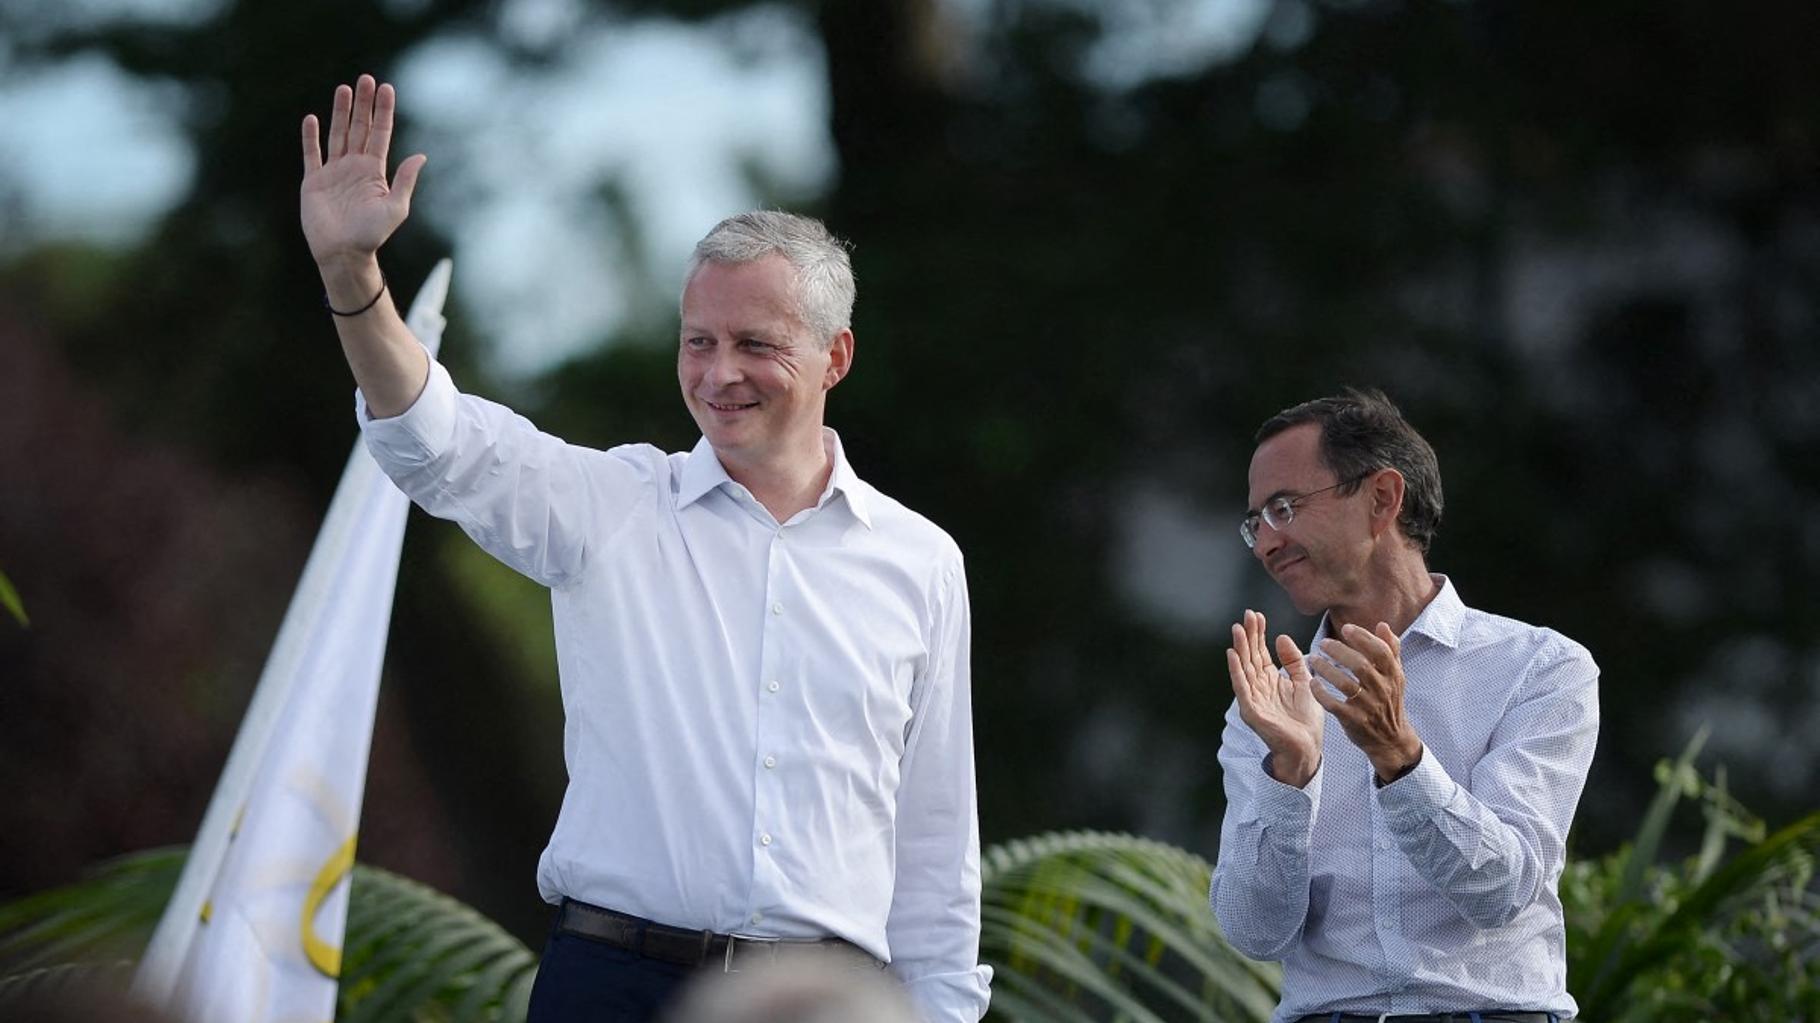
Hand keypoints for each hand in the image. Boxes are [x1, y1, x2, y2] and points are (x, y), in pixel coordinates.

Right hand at [300, 74, 425, 268]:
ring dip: (341, 112)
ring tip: (344, 89)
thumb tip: (421, 156)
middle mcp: (355, 167)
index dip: (383, 112)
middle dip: (363, 104)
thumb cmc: (372, 235)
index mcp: (375, 171)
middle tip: (366, 79)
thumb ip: (405, 180)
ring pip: (338, 134)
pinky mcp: (314, 181)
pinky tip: (313, 119)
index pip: (380, 134)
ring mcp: (334, 172)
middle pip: (359, 128)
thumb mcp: (395, 207)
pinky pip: (312, 154)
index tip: (386, 88)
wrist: (344, 253)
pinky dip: (311, 137)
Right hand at [1226, 609, 1321, 786]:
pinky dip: (1236, 670)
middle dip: (1248, 635)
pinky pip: (1242, 687)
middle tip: (1247, 614)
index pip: (1260, 653)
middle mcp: (1259, 687)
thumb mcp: (1304, 683)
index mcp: (1270, 681)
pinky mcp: (1251, 710)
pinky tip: (1233, 654)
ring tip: (1237, 628)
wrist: (1307, 749)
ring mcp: (1253, 698)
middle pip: (1250, 656)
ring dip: (1239, 648)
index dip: (1258, 634)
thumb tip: (1281, 637)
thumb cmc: (1305, 721)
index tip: (1257, 615)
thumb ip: (1293, 661)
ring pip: (1244, 668)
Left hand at [1309, 622, 1423, 782]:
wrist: (1391, 739)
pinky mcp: (1354, 721)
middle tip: (1323, 643)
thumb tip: (1382, 625)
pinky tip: (1313, 683)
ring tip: (1313, 659)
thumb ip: (1390, 650)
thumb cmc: (1388, 701)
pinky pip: (1335, 705)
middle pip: (1361, 666)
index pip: (1381, 652)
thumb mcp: (1395, 677)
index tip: (1346, 628)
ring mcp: (1368, 707)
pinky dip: (1322, 693)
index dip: (1364, 638)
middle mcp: (1382, 690)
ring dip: (1327, 670)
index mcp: (1393, 676)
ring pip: (1346, 684)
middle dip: (1340, 651)